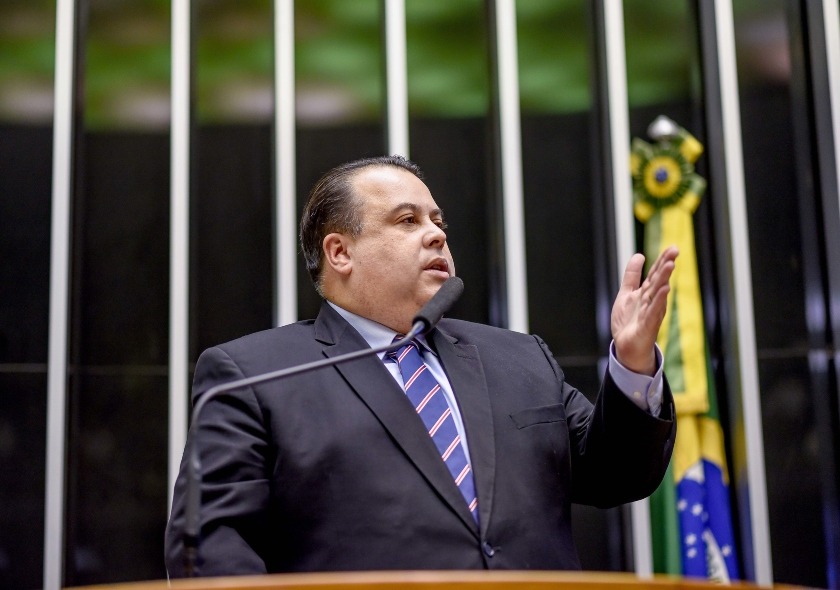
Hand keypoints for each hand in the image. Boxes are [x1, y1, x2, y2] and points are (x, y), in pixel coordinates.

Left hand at [611, 246, 677, 374]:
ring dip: (664, 279)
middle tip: (675, 251)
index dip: (662, 260)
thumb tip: (639, 255)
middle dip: (666, 266)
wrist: (626, 347)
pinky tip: (665, 290)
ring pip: (659, 293)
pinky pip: (654, 311)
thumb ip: (632, 276)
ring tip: (670, 265)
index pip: (656, 273)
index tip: (673, 247)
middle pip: (659, 280)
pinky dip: (659, 300)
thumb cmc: (629, 321)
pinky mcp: (648, 325)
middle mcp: (651, 300)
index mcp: (646, 292)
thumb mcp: (626, 294)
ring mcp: (651, 312)